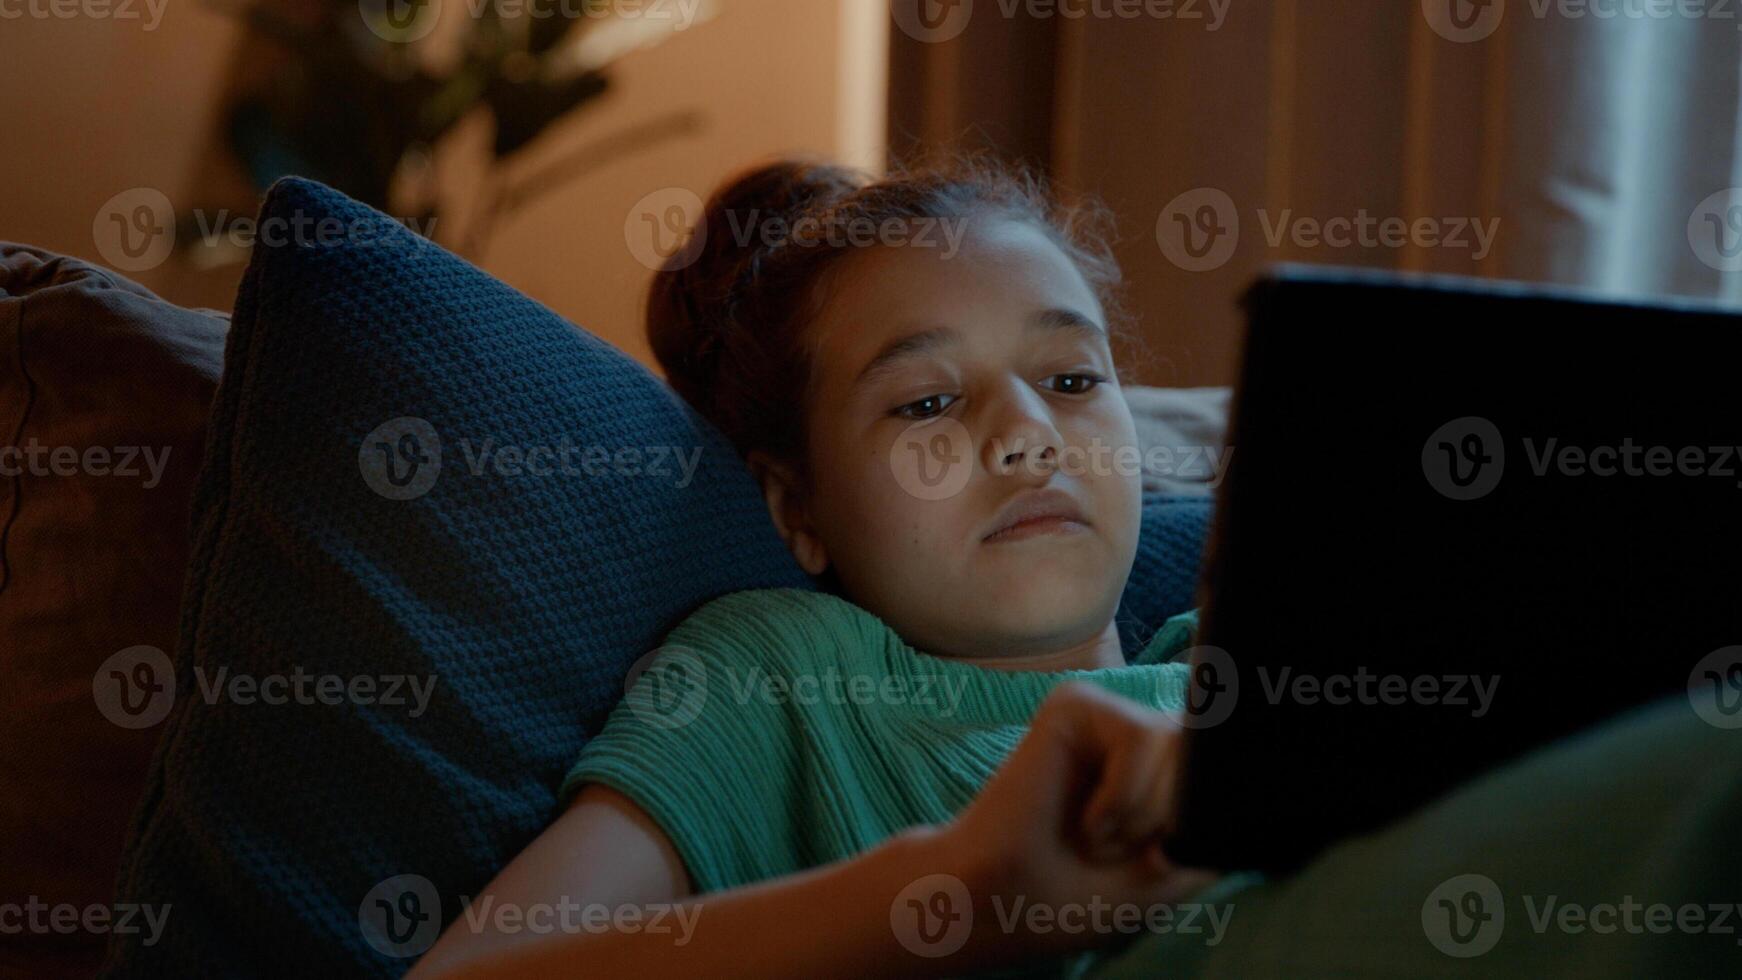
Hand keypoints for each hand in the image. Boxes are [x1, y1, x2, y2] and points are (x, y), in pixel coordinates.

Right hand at [938, 681, 1218, 956]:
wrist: (1004, 901)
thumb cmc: (1079, 893)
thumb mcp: (1175, 866)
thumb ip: (1212, 815)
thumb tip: (1234, 760)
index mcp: (1164, 769)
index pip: (1224, 761)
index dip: (1211, 803)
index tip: (1170, 850)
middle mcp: (1141, 734)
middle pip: (1206, 759)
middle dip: (1173, 822)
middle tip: (1117, 852)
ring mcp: (1108, 716)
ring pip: (1178, 749)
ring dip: (1144, 817)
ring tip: (1096, 839)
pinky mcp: (1075, 704)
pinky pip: (1138, 739)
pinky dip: (1121, 796)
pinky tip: (1086, 821)